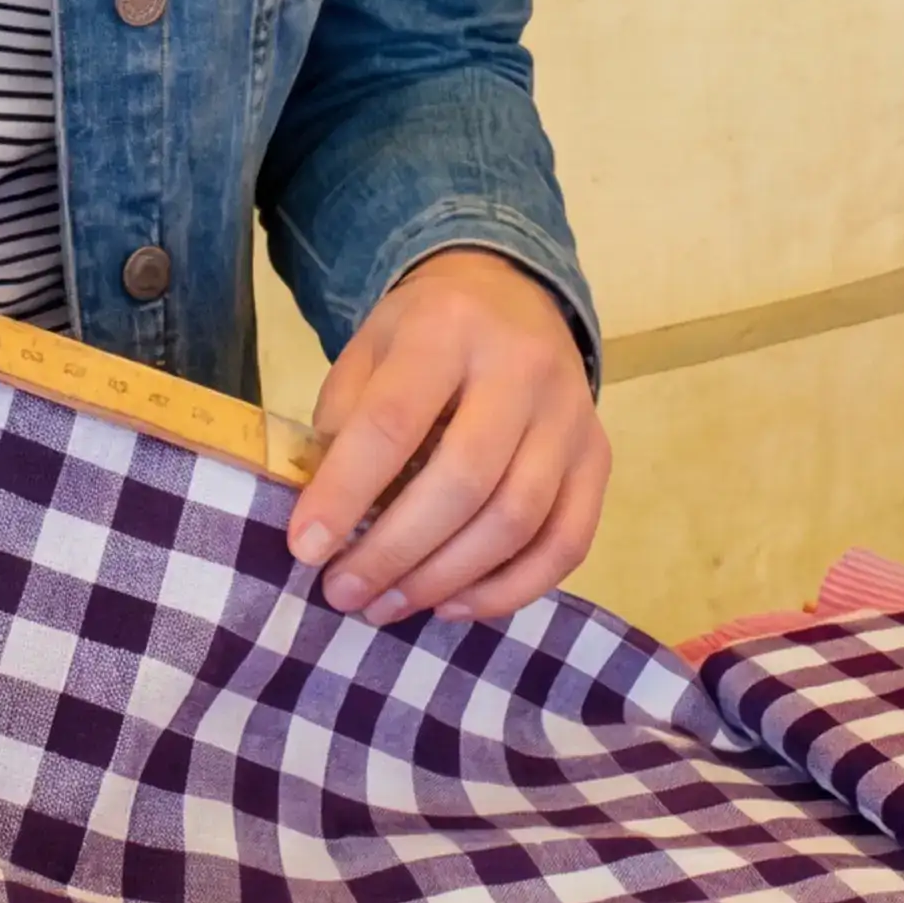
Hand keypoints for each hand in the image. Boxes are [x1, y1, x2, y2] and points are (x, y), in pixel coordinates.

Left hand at [288, 247, 606, 625]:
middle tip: (345, 592)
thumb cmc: (424, 334)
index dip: (346, 491)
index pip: (394, 420)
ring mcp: (571, 414)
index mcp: (447, 327)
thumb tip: (326, 525)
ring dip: (446, 579)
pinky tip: (453, 605)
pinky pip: (567, 543)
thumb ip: (345, 423)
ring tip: (387, 605)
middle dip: (396, 550)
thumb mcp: (369, 349)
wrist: (512, 296)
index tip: (305, 548)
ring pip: (518, 519)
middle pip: (465, 479)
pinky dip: (509, 589)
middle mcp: (522, 366)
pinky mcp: (599, 457)